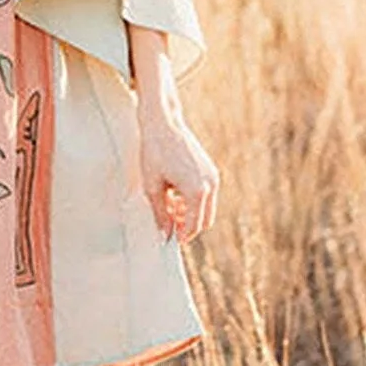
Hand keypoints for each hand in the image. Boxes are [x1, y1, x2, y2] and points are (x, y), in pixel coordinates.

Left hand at [138, 111, 218, 243]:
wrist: (164, 125)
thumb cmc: (154, 154)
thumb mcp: (152, 187)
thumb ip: (160, 213)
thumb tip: (164, 234)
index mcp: (196, 191)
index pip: (193, 225)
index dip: (182, 235)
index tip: (171, 240)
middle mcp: (210, 185)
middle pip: (205, 220)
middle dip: (188, 226)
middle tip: (168, 224)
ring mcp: (213, 177)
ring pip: (206, 208)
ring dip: (190, 214)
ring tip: (168, 206)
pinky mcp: (211, 170)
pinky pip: (206, 195)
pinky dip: (194, 201)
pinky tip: (175, 194)